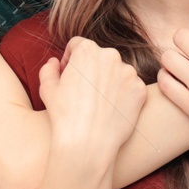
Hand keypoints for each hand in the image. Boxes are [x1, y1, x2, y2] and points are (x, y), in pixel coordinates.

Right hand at [38, 38, 146, 162]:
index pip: (78, 45)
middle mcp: (111, 55)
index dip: (70, 59)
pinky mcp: (141, 89)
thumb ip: (49, 69)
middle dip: (91, 69)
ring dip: (109, 81)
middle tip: (84, 91)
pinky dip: (123, 95)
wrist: (88, 143)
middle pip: (100, 57)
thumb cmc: (64, 115)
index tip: (69, 75)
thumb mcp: (47, 88)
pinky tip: (111, 110)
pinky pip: (130, 87)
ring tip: (98, 103)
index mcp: (87, 50)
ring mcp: (129, 72)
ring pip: (117, 71)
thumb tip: (54, 62)